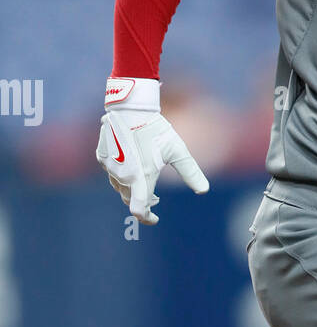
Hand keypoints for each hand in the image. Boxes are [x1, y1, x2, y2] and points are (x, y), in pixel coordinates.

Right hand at [96, 78, 208, 224]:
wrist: (131, 107)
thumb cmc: (157, 129)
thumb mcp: (177, 150)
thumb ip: (190, 172)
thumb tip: (204, 190)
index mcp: (141, 178)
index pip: (139, 209)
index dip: (147, 218)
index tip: (156, 218)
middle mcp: (123, 176)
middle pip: (130, 199)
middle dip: (143, 203)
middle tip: (156, 201)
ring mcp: (110, 166)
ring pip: (120, 187)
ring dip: (132, 191)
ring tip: (145, 185)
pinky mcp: (102, 156)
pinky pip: (111, 173)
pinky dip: (122, 177)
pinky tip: (132, 170)